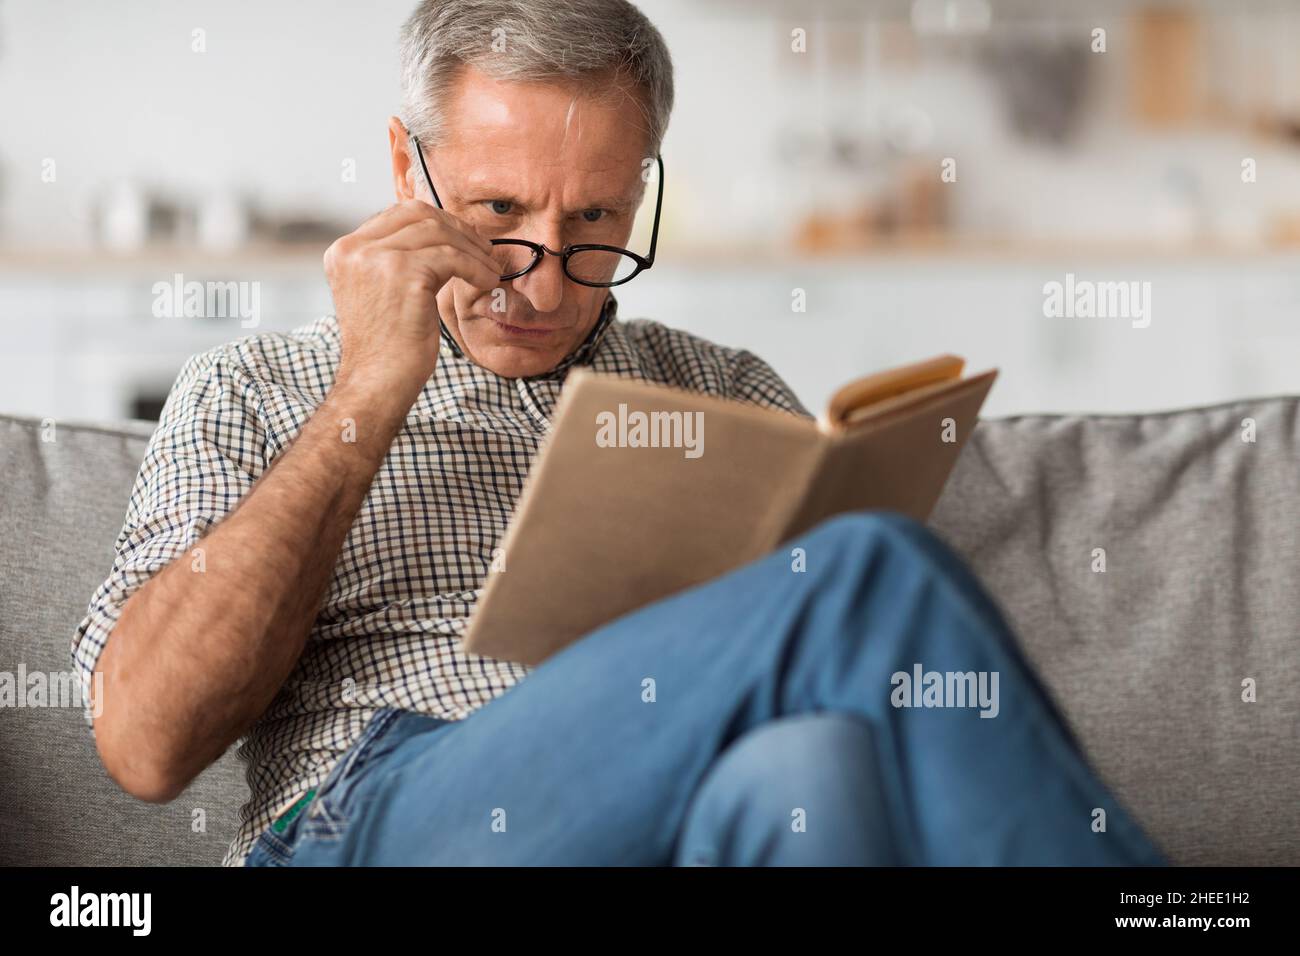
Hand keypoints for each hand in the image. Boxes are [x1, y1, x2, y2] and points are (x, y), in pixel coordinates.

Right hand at [324, 200, 499, 402]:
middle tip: (483, 250)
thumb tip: (434, 236)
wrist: (376, 382)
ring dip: (472, 249)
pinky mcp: (403, 272)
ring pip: (438, 232)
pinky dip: (476, 267)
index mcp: (343, 251)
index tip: (463, 239)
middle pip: (417, 215)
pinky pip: (452, 257)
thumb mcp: (378, 292)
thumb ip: (392, 261)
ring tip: (491, 270)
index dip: (437, 222)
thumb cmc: (385, 347)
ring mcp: (377, 258)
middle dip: (457, 228)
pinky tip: (487, 282)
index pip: (396, 216)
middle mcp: (354, 249)